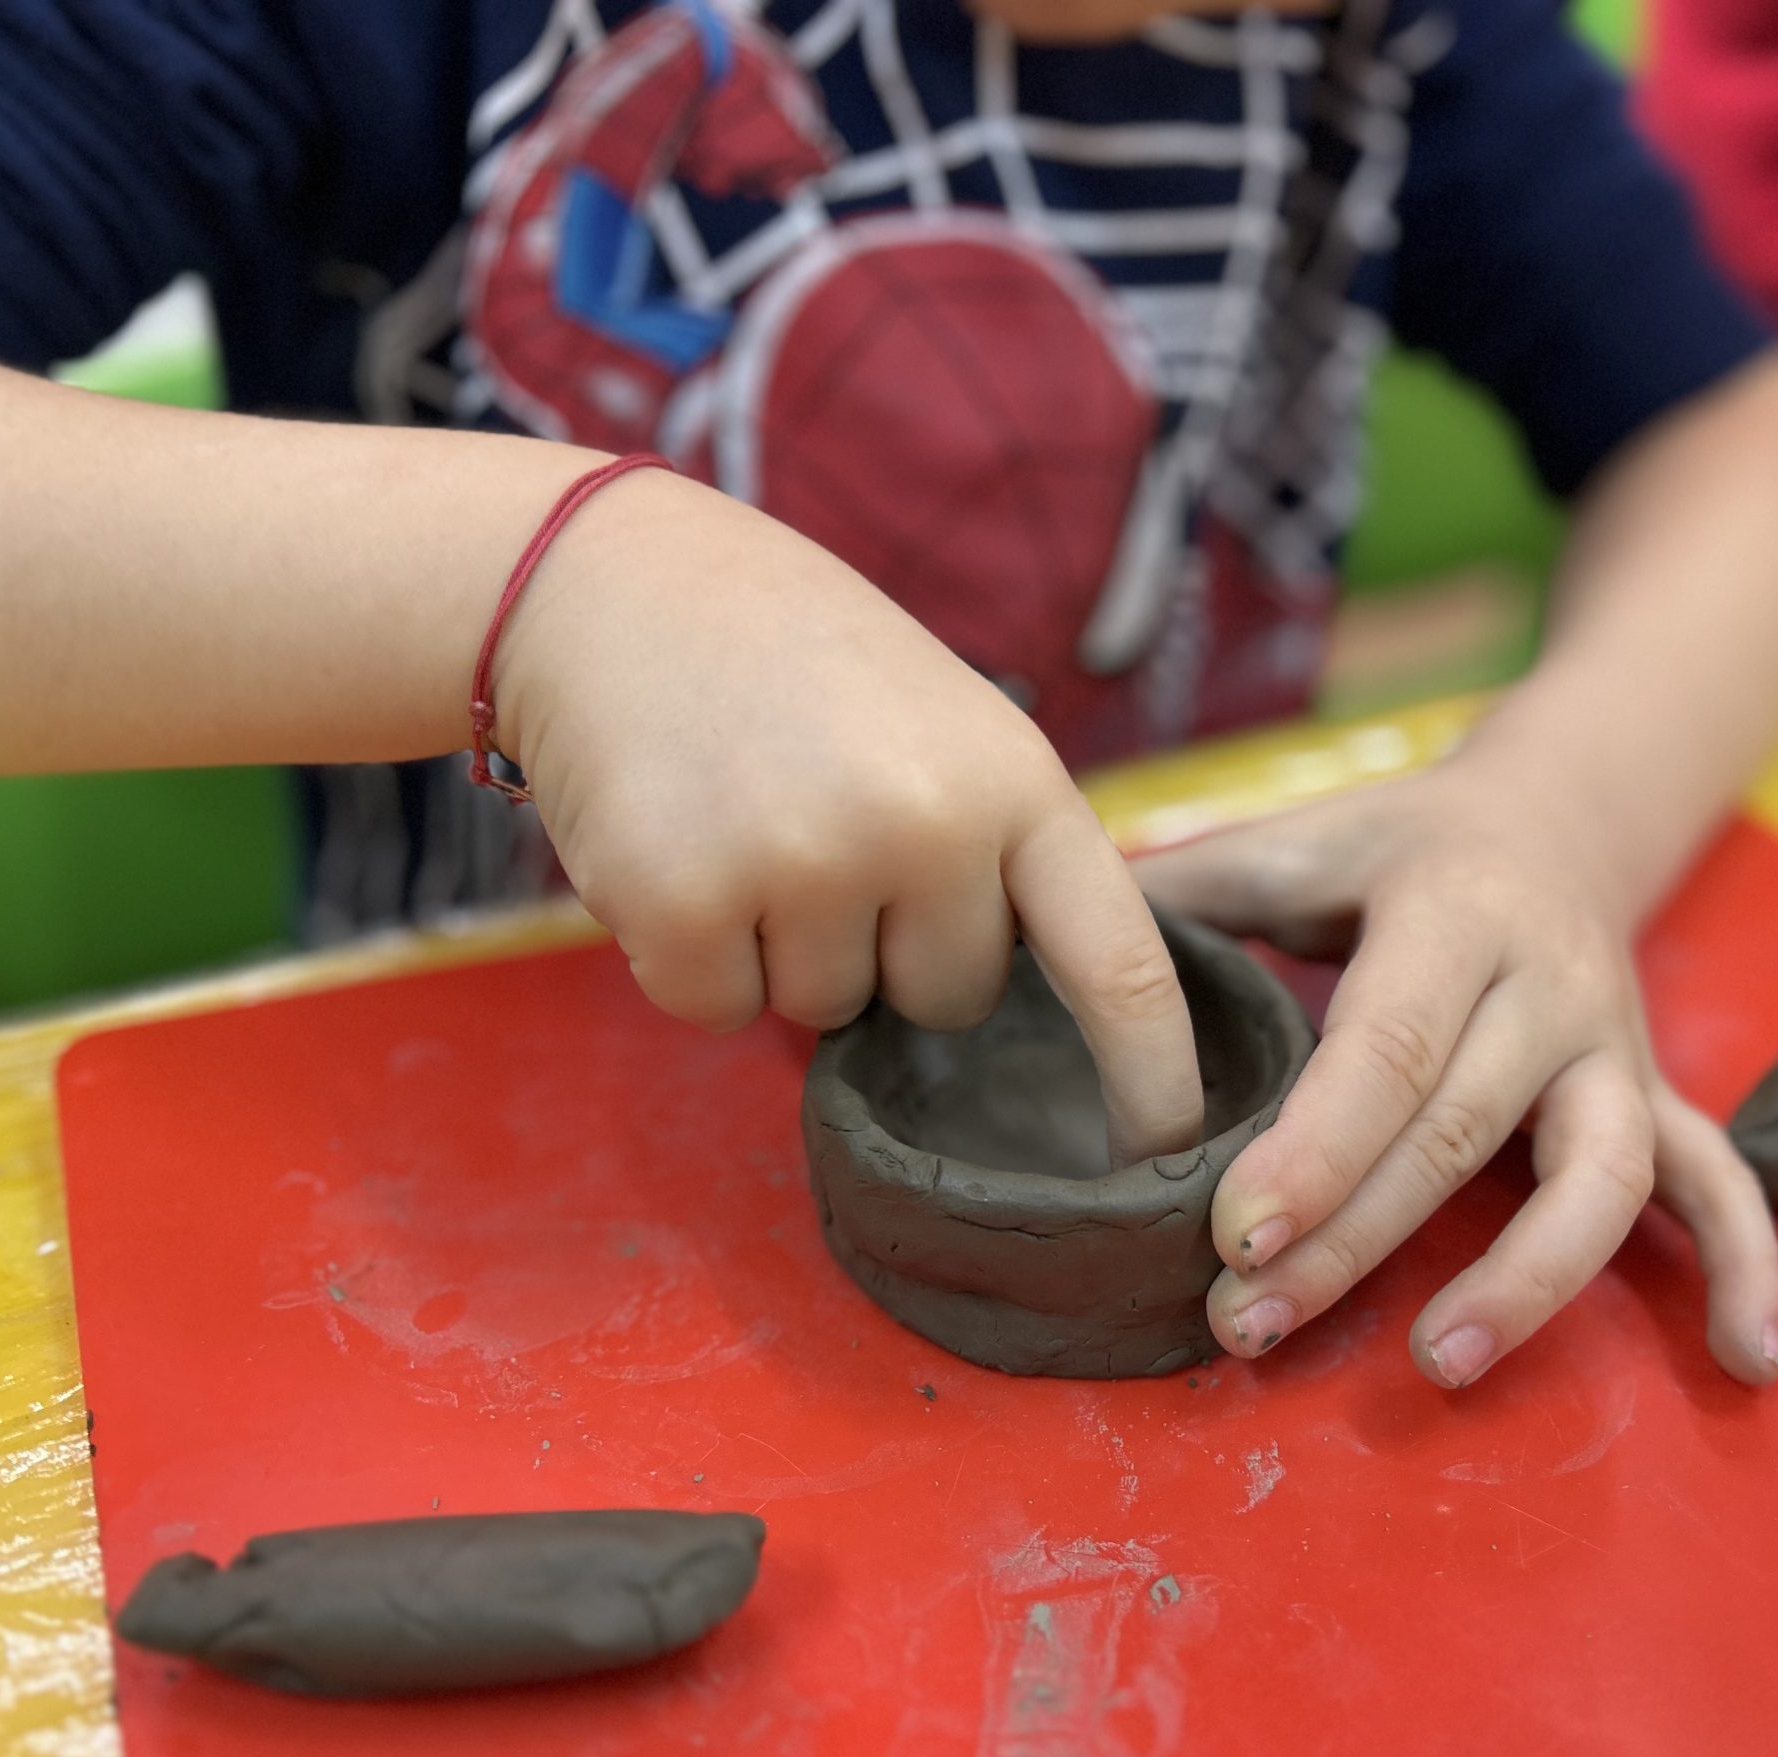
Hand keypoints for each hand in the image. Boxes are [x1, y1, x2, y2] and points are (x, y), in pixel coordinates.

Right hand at [496, 471, 1203, 1163]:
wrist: (611, 580)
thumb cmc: (796, 661)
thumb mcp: (947, 724)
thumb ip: (1003, 849)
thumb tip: (1051, 1007)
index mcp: (1016, 780)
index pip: (1119, 964)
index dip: (1150, 1076)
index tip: (1166, 1154)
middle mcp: (927, 824)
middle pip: (949, 1000)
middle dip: (890, 947)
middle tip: (827, 826)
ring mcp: (806, 863)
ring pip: (826, 1013)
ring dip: (783, 947)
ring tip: (747, 818)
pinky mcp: (685, 901)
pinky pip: (717, 1011)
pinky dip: (690, 956)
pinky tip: (681, 845)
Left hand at [1132, 755, 1777, 1387]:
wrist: (1562, 810)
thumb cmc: (1399, 846)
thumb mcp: (1301, 838)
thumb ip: (1189, 886)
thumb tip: (1048, 926)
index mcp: (1455, 913)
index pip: (1388, 1046)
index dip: (1317, 1149)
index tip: (1235, 1235)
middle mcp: (1551, 985)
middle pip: (1462, 1130)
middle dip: (1357, 1239)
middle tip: (1249, 1324)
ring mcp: (1616, 1051)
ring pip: (1600, 1175)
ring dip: (1527, 1279)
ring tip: (1438, 1363)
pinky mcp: (1656, 1097)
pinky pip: (1719, 1183)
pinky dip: (1743, 1267)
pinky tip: (1741, 1359)